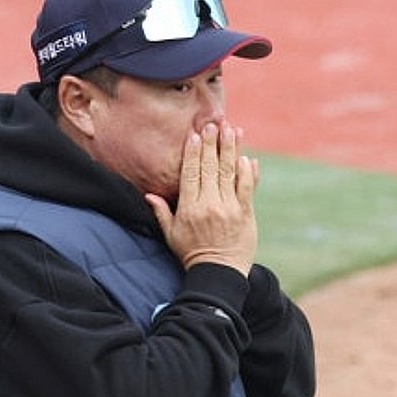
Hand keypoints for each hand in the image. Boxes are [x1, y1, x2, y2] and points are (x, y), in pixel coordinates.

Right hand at [146, 121, 258, 275]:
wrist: (218, 274)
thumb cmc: (192, 254)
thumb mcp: (171, 235)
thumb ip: (162, 212)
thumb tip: (149, 194)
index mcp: (189, 208)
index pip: (190, 173)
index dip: (193, 152)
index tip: (195, 134)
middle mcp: (209, 205)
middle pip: (210, 168)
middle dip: (212, 143)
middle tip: (214, 123)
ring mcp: (229, 209)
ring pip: (229, 173)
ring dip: (232, 150)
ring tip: (233, 130)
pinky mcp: (245, 214)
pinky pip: (247, 188)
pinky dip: (247, 172)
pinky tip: (246, 158)